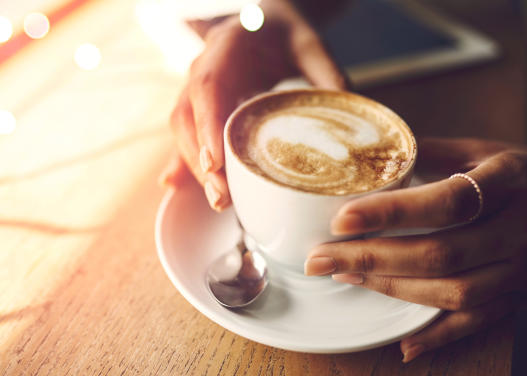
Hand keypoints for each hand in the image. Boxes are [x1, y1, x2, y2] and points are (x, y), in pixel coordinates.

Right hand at [161, 0, 346, 209]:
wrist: (264, 25)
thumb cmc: (284, 34)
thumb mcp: (310, 46)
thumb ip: (326, 75)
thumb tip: (348, 120)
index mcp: (226, 47)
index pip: (208, 87)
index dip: (207, 125)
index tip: (214, 161)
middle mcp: (202, 68)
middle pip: (188, 117)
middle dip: (201, 160)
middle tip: (221, 196)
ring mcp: (195, 89)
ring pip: (182, 130)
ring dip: (195, 168)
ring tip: (218, 200)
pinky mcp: (198, 108)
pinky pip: (186, 135)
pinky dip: (183, 162)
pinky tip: (178, 187)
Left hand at [304, 137, 526, 361]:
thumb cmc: (523, 174)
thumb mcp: (485, 150)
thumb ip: (431, 151)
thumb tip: (370, 153)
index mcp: (509, 180)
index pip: (447, 201)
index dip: (391, 212)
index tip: (342, 219)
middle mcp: (518, 228)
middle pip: (441, 253)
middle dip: (371, 258)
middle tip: (320, 258)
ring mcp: (522, 268)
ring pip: (455, 292)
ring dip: (393, 289)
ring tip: (346, 275)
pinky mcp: (519, 296)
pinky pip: (479, 323)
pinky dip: (439, 337)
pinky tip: (404, 343)